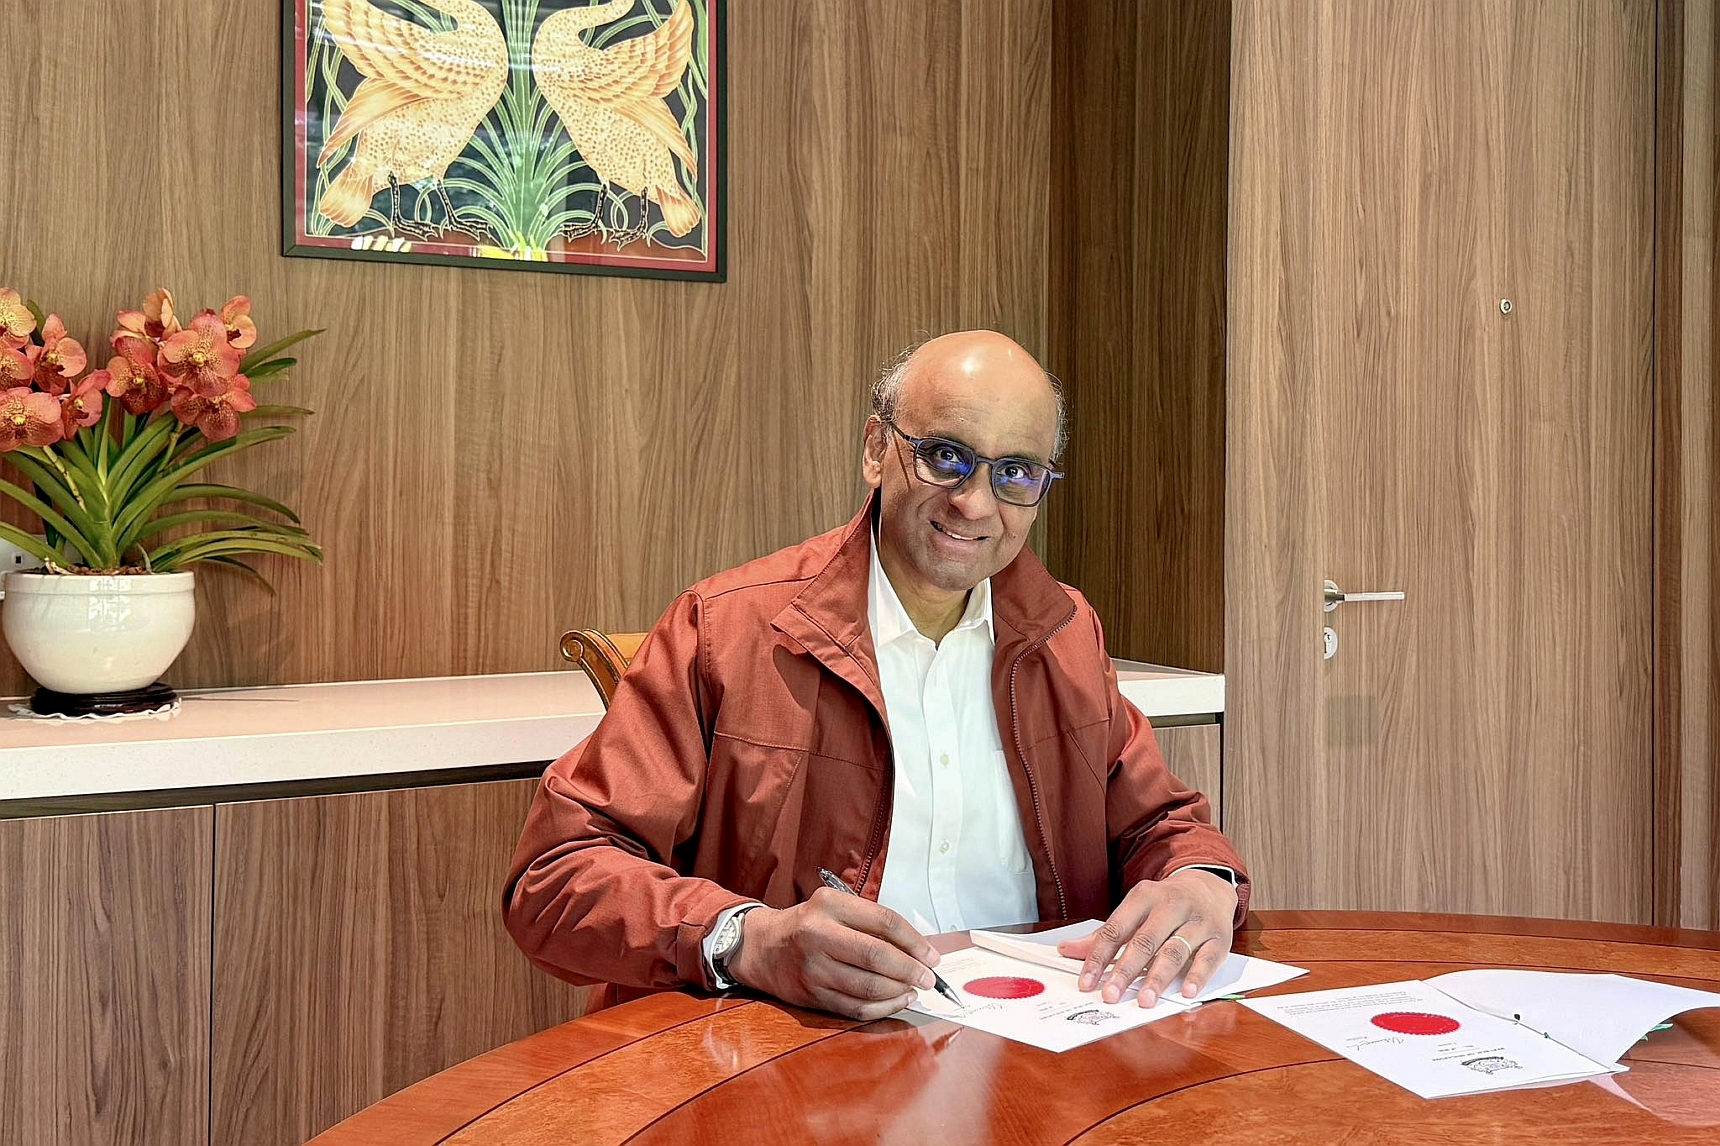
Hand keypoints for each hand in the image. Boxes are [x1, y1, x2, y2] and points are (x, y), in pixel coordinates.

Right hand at [726, 887, 941, 1020]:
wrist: (762, 947)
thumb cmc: (808, 925)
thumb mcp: (834, 907)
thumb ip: (871, 923)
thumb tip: (917, 950)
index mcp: (829, 904)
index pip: (884, 921)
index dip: (914, 942)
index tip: (931, 956)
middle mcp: (818, 934)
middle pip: (877, 956)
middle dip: (910, 970)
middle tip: (928, 978)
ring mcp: (813, 968)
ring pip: (868, 987)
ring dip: (899, 992)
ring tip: (913, 989)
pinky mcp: (812, 995)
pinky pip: (856, 1008)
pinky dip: (882, 1008)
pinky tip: (895, 1001)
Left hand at [1056, 869, 1237, 1006]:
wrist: (1208, 885)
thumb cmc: (1164, 905)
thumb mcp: (1134, 911)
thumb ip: (1104, 935)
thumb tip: (1066, 950)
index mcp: (1143, 897)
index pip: (1115, 929)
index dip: (1098, 957)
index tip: (1086, 983)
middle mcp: (1170, 906)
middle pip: (1144, 941)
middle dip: (1125, 970)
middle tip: (1111, 996)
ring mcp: (1196, 921)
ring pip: (1174, 951)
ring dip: (1158, 977)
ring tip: (1144, 1000)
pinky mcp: (1219, 937)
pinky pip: (1208, 958)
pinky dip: (1197, 976)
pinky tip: (1185, 993)